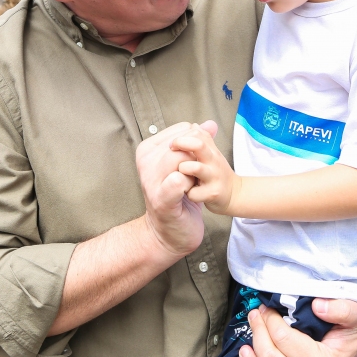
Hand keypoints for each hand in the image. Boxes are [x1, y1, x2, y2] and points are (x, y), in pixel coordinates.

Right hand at [135, 121, 216, 256]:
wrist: (170, 232)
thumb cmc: (180, 197)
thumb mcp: (189, 165)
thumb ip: (198, 142)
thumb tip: (211, 123)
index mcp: (148, 149)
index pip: (183, 129)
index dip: (196, 144)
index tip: (192, 163)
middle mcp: (145, 162)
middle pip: (184, 143)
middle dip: (197, 159)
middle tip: (194, 177)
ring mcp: (150, 180)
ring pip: (182, 160)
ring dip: (195, 173)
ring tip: (191, 185)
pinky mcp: (160, 198)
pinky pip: (179, 179)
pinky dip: (190, 185)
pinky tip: (189, 193)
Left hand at [170, 123, 238, 214]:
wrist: (234, 194)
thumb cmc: (215, 172)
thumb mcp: (210, 153)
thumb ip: (202, 138)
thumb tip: (193, 124)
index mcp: (210, 148)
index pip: (195, 132)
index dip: (181, 137)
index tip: (172, 144)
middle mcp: (213, 160)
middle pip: (198, 144)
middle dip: (180, 144)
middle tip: (171, 151)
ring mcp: (214, 176)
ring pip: (194, 167)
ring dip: (183, 169)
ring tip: (180, 174)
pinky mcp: (213, 193)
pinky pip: (194, 192)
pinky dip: (187, 194)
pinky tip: (186, 194)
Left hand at [241, 299, 356, 356]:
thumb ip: (343, 309)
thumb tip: (318, 305)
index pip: (284, 340)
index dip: (271, 320)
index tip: (268, 307)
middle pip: (270, 356)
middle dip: (259, 329)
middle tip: (257, 312)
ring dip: (253, 348)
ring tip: (253, 326)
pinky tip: (248, 354)